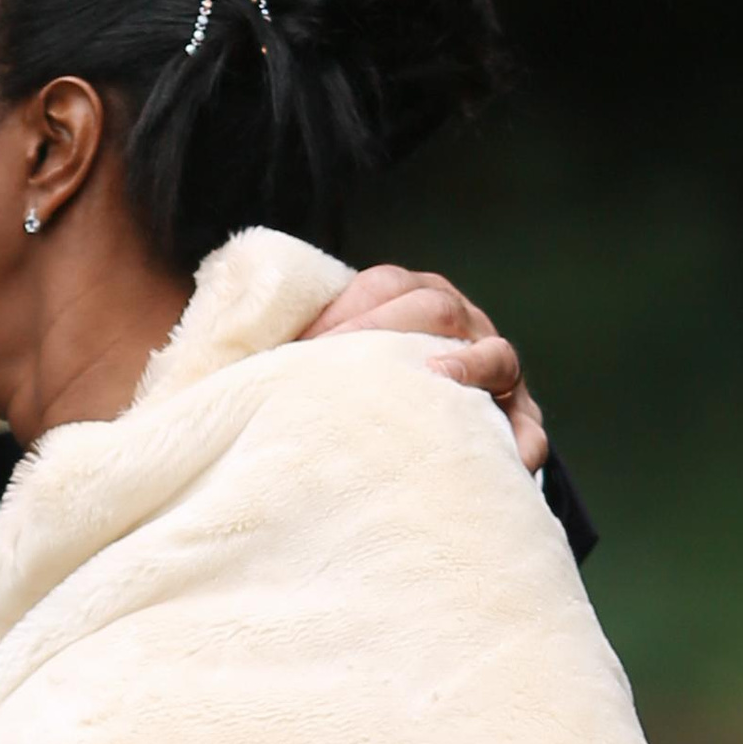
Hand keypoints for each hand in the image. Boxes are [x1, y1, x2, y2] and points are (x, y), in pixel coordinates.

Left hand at [300, 260, 548, 473]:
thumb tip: (214, 376)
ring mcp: (494, 371)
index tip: (303, 351)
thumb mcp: (314, 373)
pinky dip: (518, 442)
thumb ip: (281, 358)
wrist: (406, 457)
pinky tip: (503, 457)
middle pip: (436, 307)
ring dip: (469, 364)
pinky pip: (527, 429)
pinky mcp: (519, 423)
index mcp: (409, 300)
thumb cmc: (342, 410)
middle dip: (390, 331)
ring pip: (494, 354)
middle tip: (342, 369)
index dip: (344, 312)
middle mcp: (459, 325)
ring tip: (438, 377)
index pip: (382, 286)